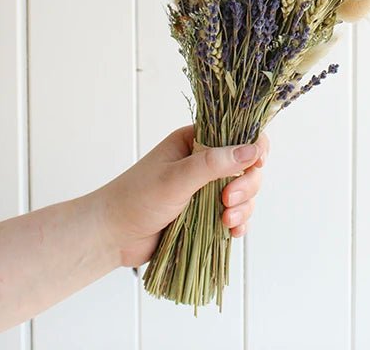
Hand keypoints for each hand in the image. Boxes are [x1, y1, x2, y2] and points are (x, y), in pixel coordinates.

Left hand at [94, 125, 268, 267]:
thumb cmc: (137, 198)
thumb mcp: (177, 177)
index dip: (254, 147)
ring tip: (226, 221)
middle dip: (246, 184)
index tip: (257, 164)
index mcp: (195, 141)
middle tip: (227, 201)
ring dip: (243, 207)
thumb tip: (252, 150)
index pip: (237, 134)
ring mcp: (205, 188)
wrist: (112, 235)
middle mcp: (203, 161)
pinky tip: (232, 232)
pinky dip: (238, 223)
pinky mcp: (205, 214)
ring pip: (243, 192)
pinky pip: (234, 215)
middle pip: (246, 166)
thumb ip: (214, 164)